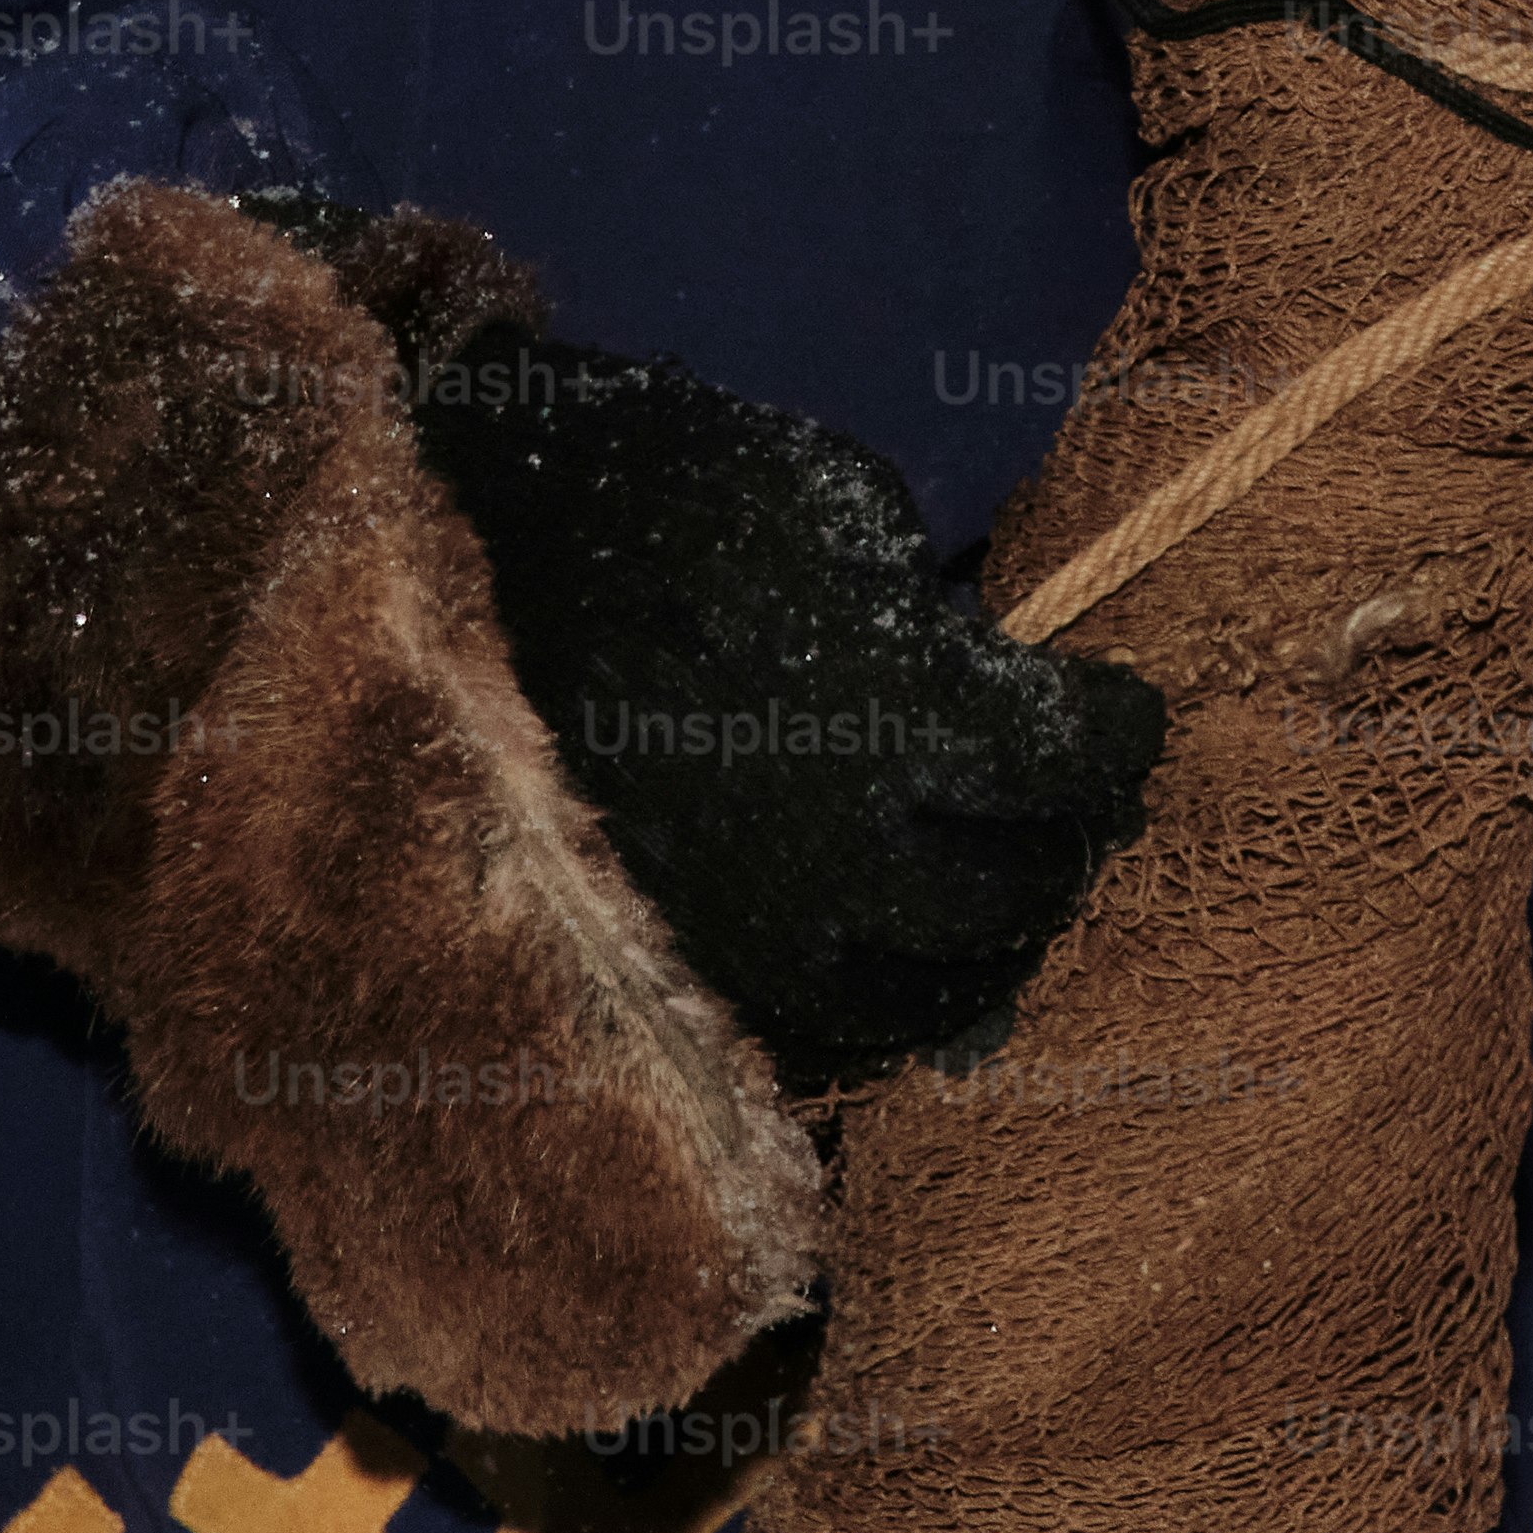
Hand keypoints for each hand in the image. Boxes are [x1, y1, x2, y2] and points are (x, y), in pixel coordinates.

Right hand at [395, 334, 1169, 1093]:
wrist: (410, 574)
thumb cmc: (618, 499)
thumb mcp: (809, 495)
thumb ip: (918, 599)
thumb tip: (974, 665)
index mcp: (899, 719)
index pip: (1077, 765)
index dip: (1118, 734)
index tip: (1122, 712)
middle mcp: (844, 863)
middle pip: (1021, 895)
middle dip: (1060, 840)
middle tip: (1062, 800)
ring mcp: (753, 950)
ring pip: (931, 1001)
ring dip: (979, 941)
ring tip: (980, 881)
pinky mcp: (674, 996)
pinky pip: (819, 1038)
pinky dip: (870, 998)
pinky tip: (870, 939)